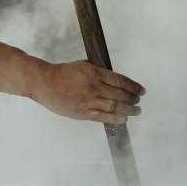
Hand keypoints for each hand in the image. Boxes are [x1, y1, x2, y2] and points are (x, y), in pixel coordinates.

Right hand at [30, 60, 144, 124]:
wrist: (45, 83)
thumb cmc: (63, 73)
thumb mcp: (83, 66)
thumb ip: (98, 72)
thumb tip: (115, 80)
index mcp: (95, 73)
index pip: (120, 81)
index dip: (133, 87)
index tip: (141, 90)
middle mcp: (94, 87)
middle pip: (120, 95)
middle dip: (133, 99)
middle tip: (139, 101)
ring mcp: (88, 101)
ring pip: (114, 107)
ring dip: (128, 110)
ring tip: (136, 111)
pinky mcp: (83, 112)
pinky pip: (103, 117)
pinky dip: (115, 118)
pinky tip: (124, 119)